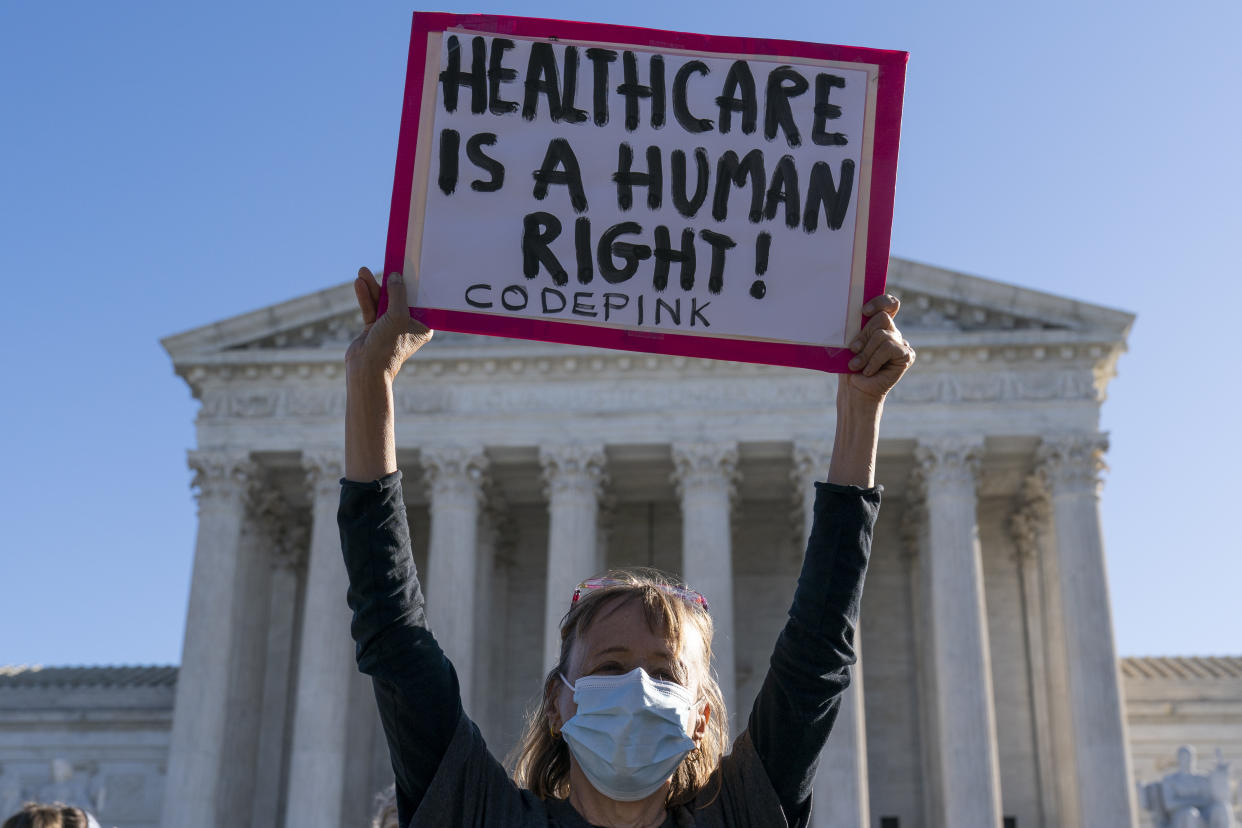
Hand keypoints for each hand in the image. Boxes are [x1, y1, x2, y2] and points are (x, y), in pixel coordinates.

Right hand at [345, 267, 432, 381]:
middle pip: (399, 299)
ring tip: (363, 272)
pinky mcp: (375, 329)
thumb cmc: (389, 345)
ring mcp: (390, 327)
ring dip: (373, 288)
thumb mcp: (397, 315)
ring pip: (382, 303)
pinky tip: (360, 284)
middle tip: (384, 266)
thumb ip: (397, 294)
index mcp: (422, 327)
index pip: (419, 301)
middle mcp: (408, 326)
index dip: (413, 286)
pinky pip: (371, 309)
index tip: (408, 269)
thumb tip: (396, 276)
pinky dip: (366, 297)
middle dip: (389, 284)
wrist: (367, 368)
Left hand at [842, 294, 914, 402]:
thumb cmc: (850, 365)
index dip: (880, 302)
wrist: (855, 390)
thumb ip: (854, 329)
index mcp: (879, 325)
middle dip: (864, 335)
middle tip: (853, 350)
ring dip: (866, 352)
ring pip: (883, 335)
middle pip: (882, 318)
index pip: (889, 304)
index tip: (864, 311)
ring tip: (856, 365)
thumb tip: (852, 316)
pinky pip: (889, 348)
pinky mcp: (907, 355)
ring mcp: (901, 343)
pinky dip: (875, 360)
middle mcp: (892, 331)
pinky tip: (869, 371)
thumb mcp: (849, 344)